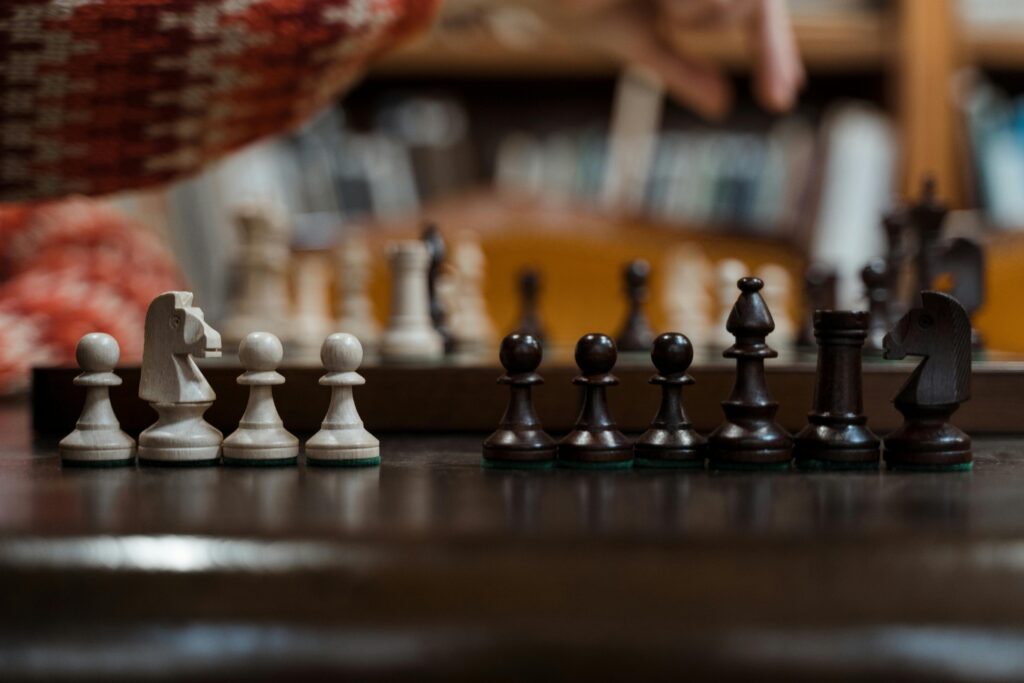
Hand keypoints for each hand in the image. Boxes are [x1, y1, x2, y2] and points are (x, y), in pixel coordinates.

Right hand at [555, 0, 804, 117]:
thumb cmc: (574, 3)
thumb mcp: (638, 42)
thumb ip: (681, 70)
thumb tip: (722, 104)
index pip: (755, 15)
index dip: (772, 55)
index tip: (779, 99)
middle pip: (753, 5)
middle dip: (713, 20)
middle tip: (667, 14)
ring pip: (734, 1)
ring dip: (695, 9)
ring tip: (656, 1)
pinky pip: (693, 2)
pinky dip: (686, 6)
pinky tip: (660, 3)